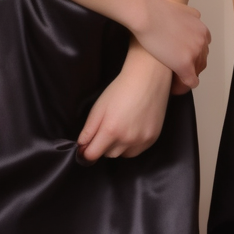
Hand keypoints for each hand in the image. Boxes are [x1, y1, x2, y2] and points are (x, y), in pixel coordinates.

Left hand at [77, 41, 172, 160]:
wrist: (148, 78)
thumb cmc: (120, 89)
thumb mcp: (98, 107)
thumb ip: (88, 129)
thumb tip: (81, 147)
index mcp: (111, 130)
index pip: (92, 155)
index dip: (86, 152)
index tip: (86, 146)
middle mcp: (127, 139)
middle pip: (108, 155)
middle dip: (104, 146)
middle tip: (107, 127)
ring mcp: (142, 140)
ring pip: (123, 154)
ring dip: (118, 147)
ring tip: (121, 127)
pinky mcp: (152, 139)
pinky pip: (137, 151)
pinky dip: (132, 145)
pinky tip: (133, 128)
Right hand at [132, 0, 209, 89]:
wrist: (147, 14)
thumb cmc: (157, 10)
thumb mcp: (182, 8)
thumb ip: (191, 15)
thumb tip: (195, 18)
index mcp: (202, 30)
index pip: (203, 49)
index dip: (191, 54)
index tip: (179, 57)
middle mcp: (202, 42)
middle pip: (201, 61)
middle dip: (189, 66)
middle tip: (175, 69)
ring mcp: (195, 54)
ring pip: (196, 72)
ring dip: (186, 76)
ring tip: (173, 79)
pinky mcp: (185, 65)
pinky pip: (191, 82)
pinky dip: (183, 85)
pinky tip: (173, 87)